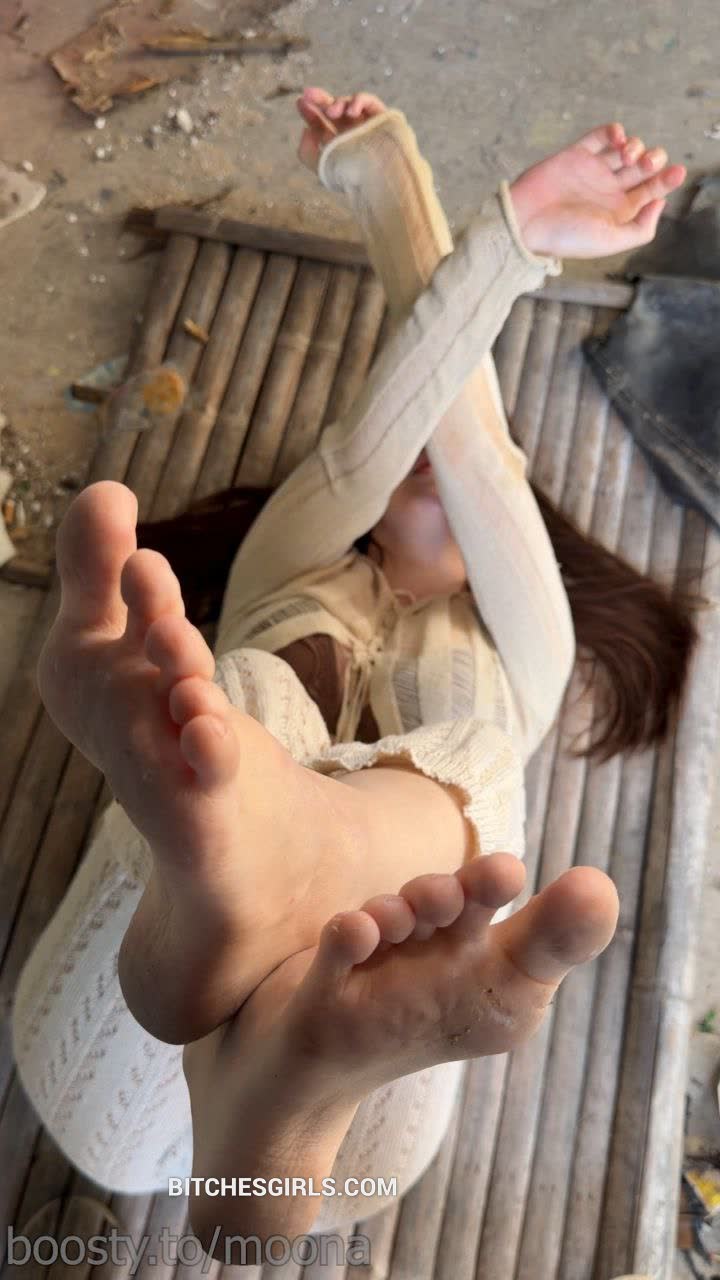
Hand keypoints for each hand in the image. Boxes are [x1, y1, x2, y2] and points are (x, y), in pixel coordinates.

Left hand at [296, 87, 387, 171]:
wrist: (379, 177)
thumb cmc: (351, 175)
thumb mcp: (320, 166)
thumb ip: (305, 151)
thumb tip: (306, 130)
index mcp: (337, 144)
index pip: (321, 124)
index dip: (310, 112)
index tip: (300, 102)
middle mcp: (351, 133)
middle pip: (333, 109)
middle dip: (320, 99)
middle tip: (308, 94)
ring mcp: (366, 124)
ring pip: (349, 104)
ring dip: (338, 103)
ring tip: (332, 112)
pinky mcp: (381, 117)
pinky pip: (369, 102)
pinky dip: (359, 101)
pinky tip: (351, 111)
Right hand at [508, 123, 685, 258]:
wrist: (526, 223)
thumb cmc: (566, 237)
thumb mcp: (610, 241)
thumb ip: (641, 229)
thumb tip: (660, 202)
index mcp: (618, 212)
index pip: (651, 191)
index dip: (667, 179)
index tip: (676, 172)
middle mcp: (608, 190)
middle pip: (644, 167)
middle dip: (653, 160)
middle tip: (646, 164)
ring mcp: (593, 171)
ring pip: (627, 149)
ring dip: (636, 146)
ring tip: (628, 155)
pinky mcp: (577, 154)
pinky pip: (601, 136)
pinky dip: (614, 131)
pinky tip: (618, 137)